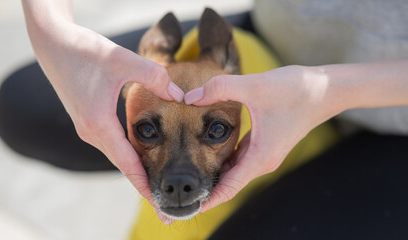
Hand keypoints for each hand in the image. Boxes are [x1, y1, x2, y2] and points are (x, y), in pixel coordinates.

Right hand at [23, 8, 183, 205]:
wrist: (52, 43)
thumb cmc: (84, 50)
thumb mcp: (121, 60)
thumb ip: (154, 76)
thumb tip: (181, 96)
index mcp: (99, 124)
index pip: (128, 165)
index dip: (146, 186)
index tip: (161, 206)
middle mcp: (92, 132)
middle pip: (124, 166)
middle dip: (145, 186)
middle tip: (165, 207)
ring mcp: (89, 128)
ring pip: (119, 156)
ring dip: (138, 172)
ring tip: (159, 186)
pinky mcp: (90, 120)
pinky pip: (114, 145)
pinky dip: (130, 156)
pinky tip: (144, 159)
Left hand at [184, 65, 339, 211]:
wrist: (325, 89)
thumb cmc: (295, 90)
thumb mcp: (254, 86)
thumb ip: (219, 89)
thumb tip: (188, 97)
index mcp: (260, 156)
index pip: (229, 188)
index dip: (208, 200)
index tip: (189, 208)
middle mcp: (262, 160)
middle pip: (229, 183)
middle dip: (205, 190)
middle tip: (180, 194)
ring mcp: (265, 153)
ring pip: (234, 171)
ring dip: (214, 176)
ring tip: (189, 176)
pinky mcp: (266, 143)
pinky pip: (240, 158)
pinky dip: (224, 160)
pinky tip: (209, 153)